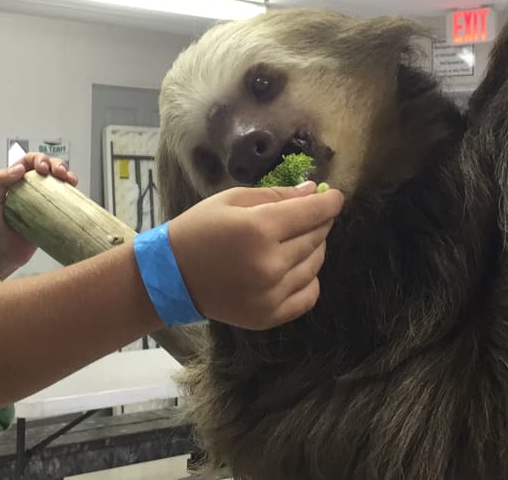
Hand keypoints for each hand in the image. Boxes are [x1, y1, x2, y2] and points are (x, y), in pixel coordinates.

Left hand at [0, 152, 76, 276]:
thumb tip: (20, 169)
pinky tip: (74, 192)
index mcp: (14, 180)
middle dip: (57, 164)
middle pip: (48, 167)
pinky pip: (64, 201)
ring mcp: (42, 202)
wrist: (0, 256)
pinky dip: (71, 194)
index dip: (39, 159)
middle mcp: (29, 188)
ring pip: (58, 181)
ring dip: (67, 175)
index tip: (43, 169)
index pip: (29, 161)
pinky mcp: (51, 216)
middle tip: (59, 173)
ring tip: (70, 180)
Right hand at [166, 182, 343, 329]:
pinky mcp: (269, 316)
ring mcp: (271, 294)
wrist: (171, 276)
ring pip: (315, 265)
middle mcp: (270, 264)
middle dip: (320, 222)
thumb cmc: (199, 230)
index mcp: (258, 230)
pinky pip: (308, 295)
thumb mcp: (232, 200)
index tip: (335, 197)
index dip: (329, 203)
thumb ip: (276, 196)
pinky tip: (297, 267)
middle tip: (314, 214)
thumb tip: (313, 192)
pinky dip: (310, 279)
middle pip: (316, 238)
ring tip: (300, 239)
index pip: (311, 213)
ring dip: (315, 248)